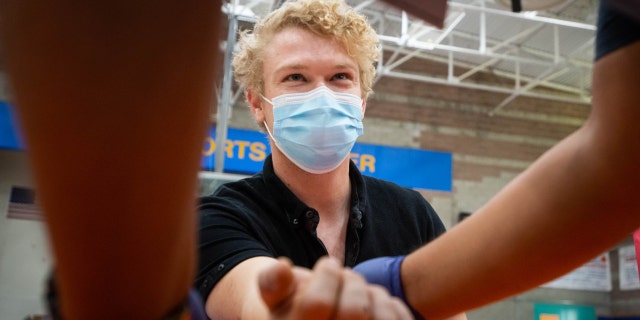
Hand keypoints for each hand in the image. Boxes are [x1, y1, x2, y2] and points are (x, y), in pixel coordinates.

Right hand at [258, 256, 412, 319]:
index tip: (328, 264)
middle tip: (347, 274)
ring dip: (374, 294)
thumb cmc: (296, 311)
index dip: (327, 276)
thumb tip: (282, 267)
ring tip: (361, 292)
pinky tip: (377, 305)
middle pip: (353, 312)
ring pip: (381, 318)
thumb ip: (273, 283)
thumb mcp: (276, 299)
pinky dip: (393, 307)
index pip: (316, 303)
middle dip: (352, 281)